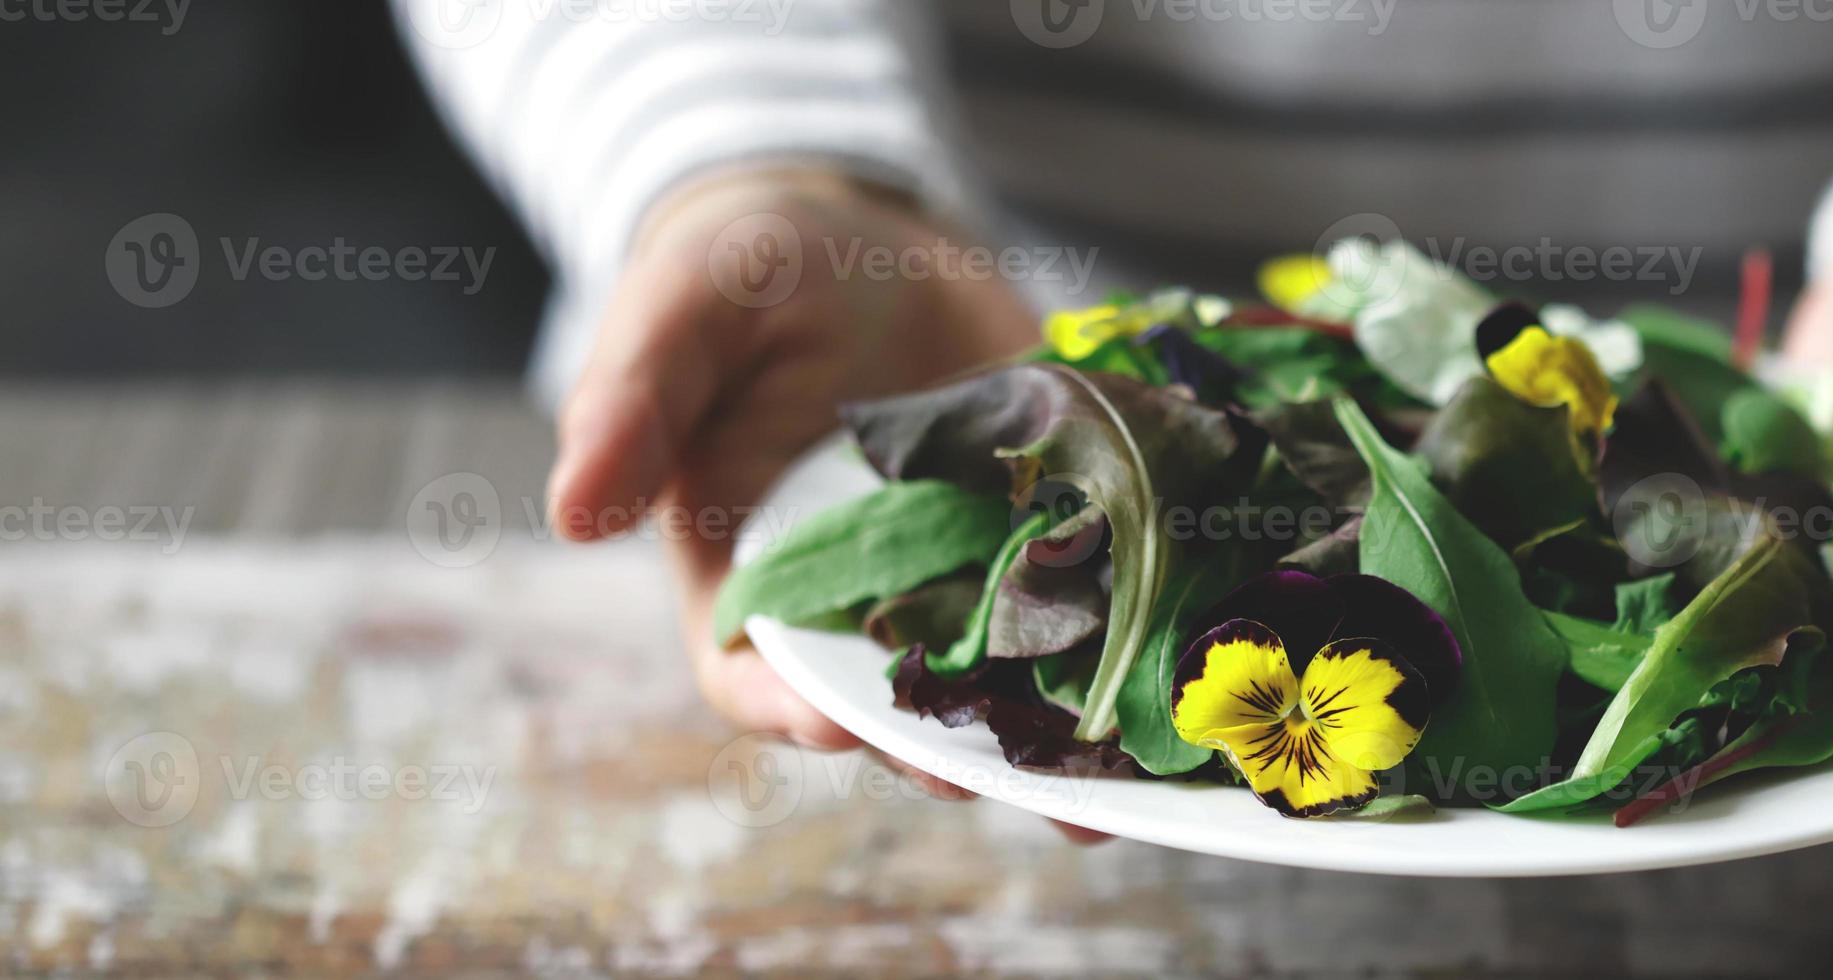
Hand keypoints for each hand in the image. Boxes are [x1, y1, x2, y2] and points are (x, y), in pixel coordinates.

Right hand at [547, 166, 1105, 836]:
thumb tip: (571, 510)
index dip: (794, 709)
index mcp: (747, 575)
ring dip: (1059, 730)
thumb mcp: (681, 312)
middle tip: (1006, 770)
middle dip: (951, 746)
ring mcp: (962, 576)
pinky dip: (1136, 637)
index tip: (840, 722)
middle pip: (897, 702)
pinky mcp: (1050, 536)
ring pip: (1005, 676)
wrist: (861, 234)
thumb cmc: (743, 276)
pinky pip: (1091, 599)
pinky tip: (1193, 662)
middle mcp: (859, 600)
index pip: (758, 675)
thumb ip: (633, 402)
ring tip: (1126, 772)